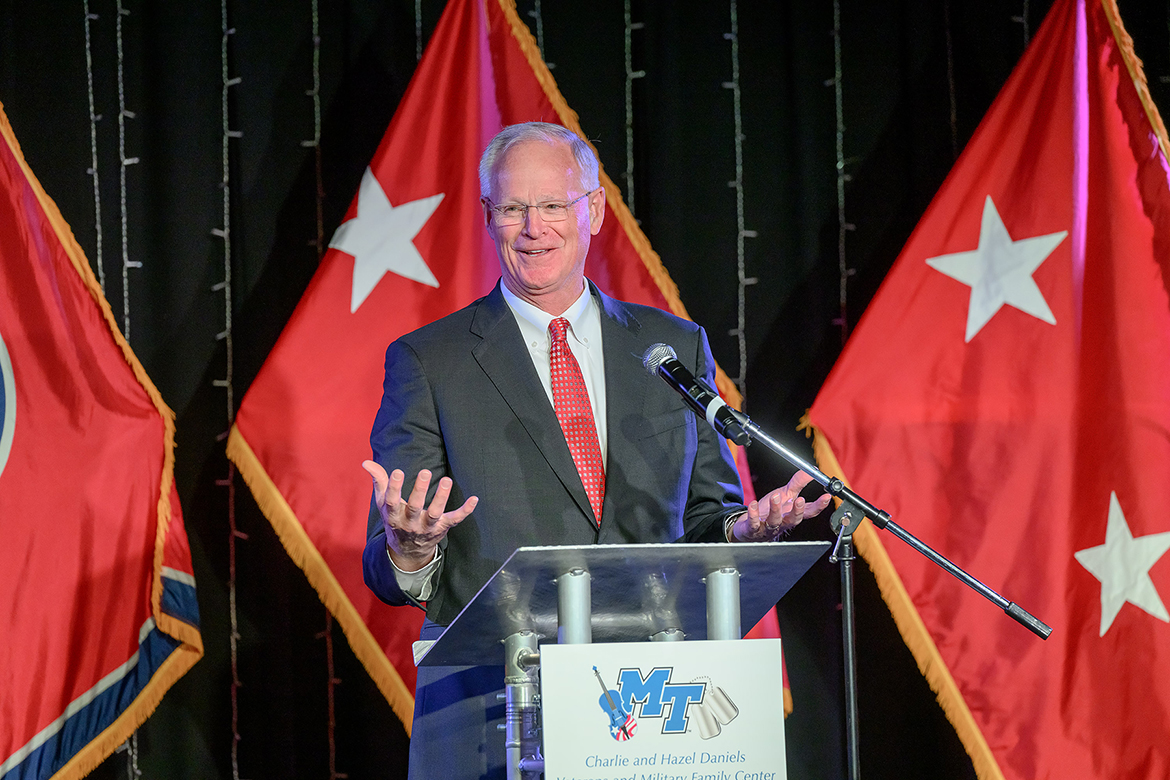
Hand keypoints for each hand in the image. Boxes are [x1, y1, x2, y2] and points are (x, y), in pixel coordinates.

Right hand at [362, 460, 477, 570]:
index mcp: (394, 515)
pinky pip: (454, 520)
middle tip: (426, 471)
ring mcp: (427, 527)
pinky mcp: (442, 528)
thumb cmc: (395, 519)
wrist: (407, 550)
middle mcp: (410, 523)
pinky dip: (465, 511)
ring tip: (447, 480)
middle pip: (414, 507)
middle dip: (420, 490)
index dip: (393, 487)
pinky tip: (474, 499)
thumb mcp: (383, 503)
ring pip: (435, 513)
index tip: (397, 471)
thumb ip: (379, 482)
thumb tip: (366, 462)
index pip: (392, 501)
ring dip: (442, 497)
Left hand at [730, 470, 830, 541]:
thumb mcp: (786, 494)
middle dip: (798, 511)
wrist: (750, 528)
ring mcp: (768, 527)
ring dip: (776, 509)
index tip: (827, 497)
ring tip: (776, 496)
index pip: (809, 511)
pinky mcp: (753, 529)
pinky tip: (754, 504)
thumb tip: (812, 469)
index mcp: (792, 514)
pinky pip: (753, 524)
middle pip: (794, 520)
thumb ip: (799, 483)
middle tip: (800, 500)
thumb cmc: (771, 511)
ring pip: (774, 521)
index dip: (819, 505)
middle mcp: (783, 522)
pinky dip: (754, 515)